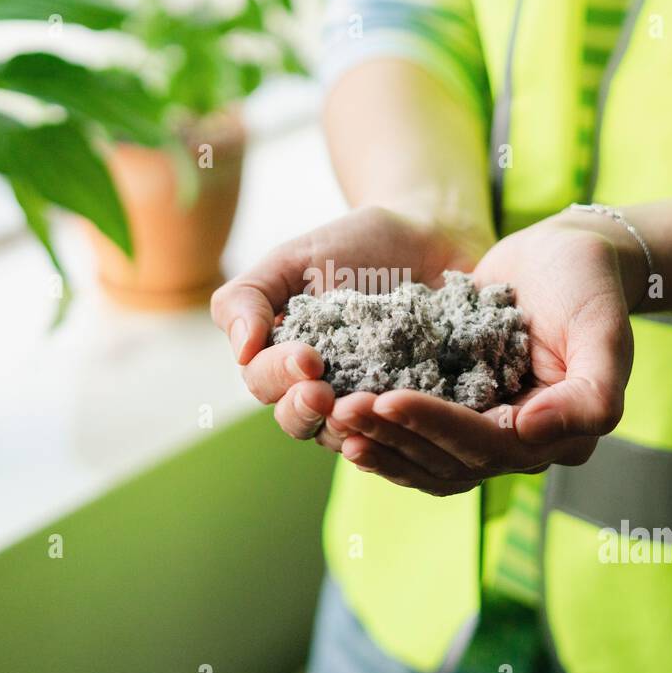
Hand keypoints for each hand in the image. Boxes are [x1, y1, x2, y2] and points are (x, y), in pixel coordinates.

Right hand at [210, 205, 490, 440]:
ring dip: (346, 428)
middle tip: (323, 393)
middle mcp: (322, 389)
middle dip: (304, 410)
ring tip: (359, 409)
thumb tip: (241, 349)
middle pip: (298, 421)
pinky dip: (398, 430)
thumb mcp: (294, 259)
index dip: (278, 376)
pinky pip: (401, 432)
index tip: (306, 358)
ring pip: (345, 436)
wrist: (430, 236)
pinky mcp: (415, 406)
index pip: (264, 383)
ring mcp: (368, 401)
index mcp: (284, 359)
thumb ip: (249, 297)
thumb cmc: (354, 246)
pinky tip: (402, 419)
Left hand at [322, 212, 644, 493]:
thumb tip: (531, 432)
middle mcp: (522, 445)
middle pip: (449, 461)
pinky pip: (415, 438)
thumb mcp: (602, 330)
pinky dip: (381, 431)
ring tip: (333, 419)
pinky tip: (340, 416)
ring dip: (379, 442)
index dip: (435, 426)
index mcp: (560, 435)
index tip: (388, 400)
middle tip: (342, 411)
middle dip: (393, 436)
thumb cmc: (589, 284)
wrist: (564, 255)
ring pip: (426, 459)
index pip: (488, 445)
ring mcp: (487, 431)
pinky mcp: (458, 411)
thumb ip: (590, 394)